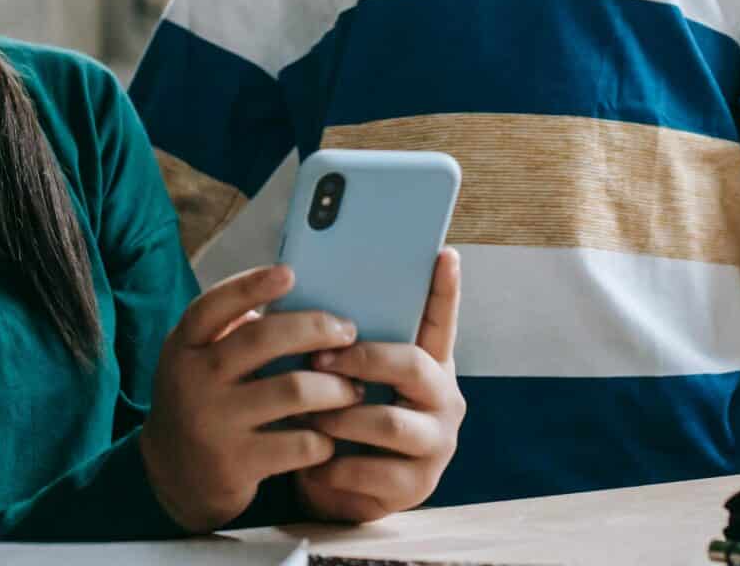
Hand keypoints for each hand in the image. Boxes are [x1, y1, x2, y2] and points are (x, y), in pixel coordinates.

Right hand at [141, 264, 363, 531]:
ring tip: (354, 388)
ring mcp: (214, 422)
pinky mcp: (236, 464)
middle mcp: (193, 380)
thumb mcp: (200, 361)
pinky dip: (325, 437)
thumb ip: (233, 333)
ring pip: (294, 391)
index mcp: (184, 345)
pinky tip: (332, 434)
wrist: (172, 476)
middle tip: (347, 332)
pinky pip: (300, 443)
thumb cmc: (203, 401)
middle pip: (263, 339)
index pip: (213, 305)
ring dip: (336, 387)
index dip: (250, 284)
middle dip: (316, 329)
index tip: (289, 273)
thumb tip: (298, 299)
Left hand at [294, 248, 464, 522]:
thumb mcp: (345, 378)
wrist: (335, 487)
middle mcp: (443, 399)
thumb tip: (295, 295)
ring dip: (338, 416)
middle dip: (360, 359)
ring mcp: (436, 444)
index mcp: (428, 365)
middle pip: (411, 365)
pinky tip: (314, 461)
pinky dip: (333, 464)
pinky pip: (370, 469)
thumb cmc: (338, 416)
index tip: (444, 253)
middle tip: (318, 357)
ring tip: (307, 415)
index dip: (444, 290)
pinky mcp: (417, 486)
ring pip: (387, 420)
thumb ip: (340, 343)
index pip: (440, 321)